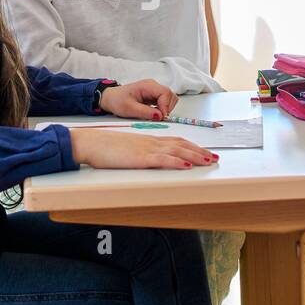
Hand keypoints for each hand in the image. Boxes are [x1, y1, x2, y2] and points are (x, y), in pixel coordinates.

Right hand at [70, 129, 216, 169]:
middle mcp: (151, 142)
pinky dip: (177, 161)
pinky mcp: (140, 158)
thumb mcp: (127, 149)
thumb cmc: (105, 147)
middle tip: (214, 157)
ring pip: (176, 150)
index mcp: (148, 140)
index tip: (204, 151)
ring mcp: (146, 149)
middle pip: (181, 144)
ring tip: (208, 160)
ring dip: (195, 155)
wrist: (90, 143)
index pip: (175, 141)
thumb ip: (140, 153)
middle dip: (200, 151)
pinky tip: (187, 165)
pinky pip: (163, 159)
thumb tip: (150, 160)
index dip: (192, 146)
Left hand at [98, 79, 178, 120]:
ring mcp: (154, 90)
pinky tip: (154, 113)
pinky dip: (163, 109)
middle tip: (158, 117)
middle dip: (167, 107)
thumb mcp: (129, 109)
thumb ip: (145, 112)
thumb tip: (160, 116)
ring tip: (155, 115)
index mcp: (147, 85)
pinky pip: (165, 101)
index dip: (166, 106)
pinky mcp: (154, 95)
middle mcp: (153, 86)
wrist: (111, 98)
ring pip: (170, 98)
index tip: (161, 117)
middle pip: (170, 95)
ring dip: (166, 108)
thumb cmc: (117, 101)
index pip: (165, 92)